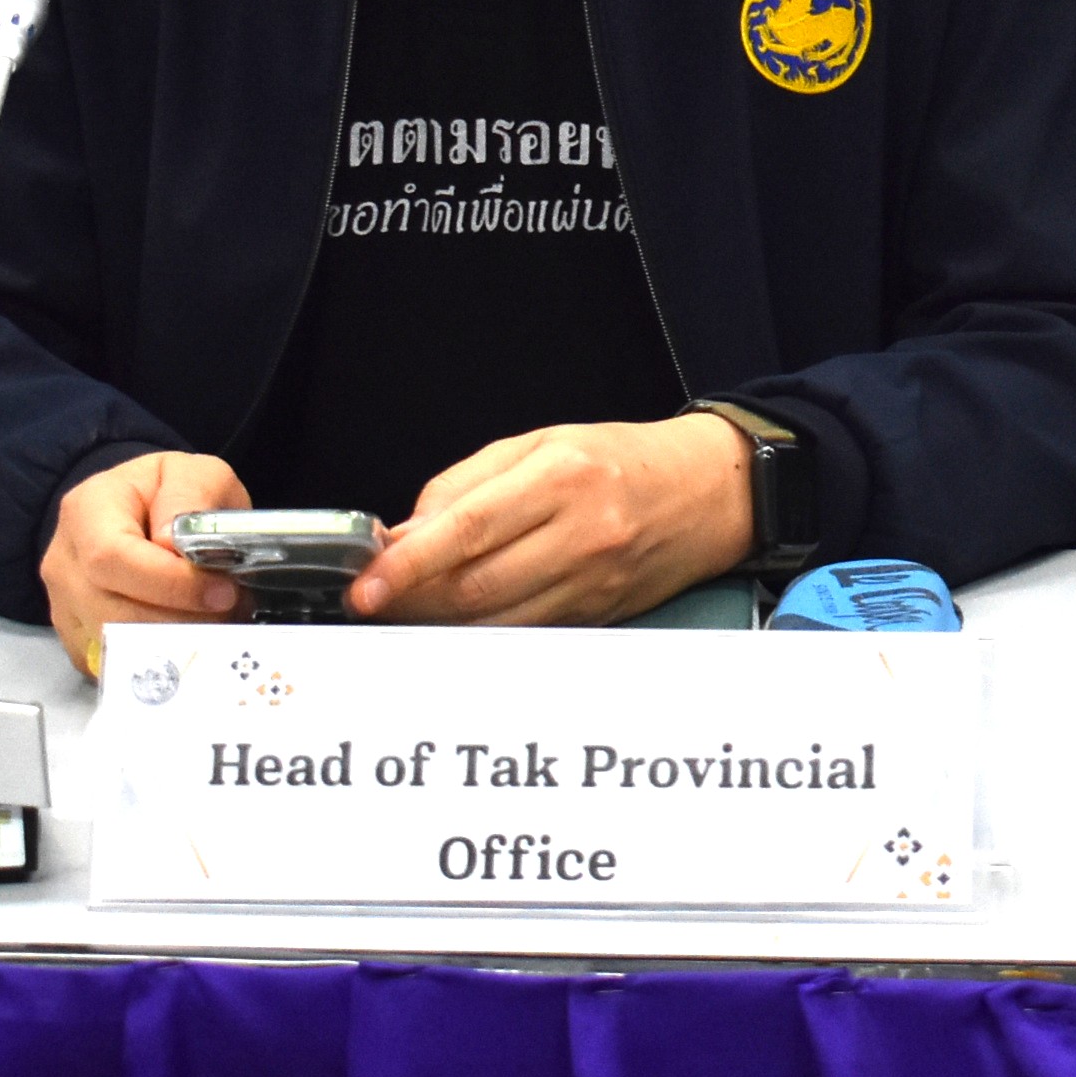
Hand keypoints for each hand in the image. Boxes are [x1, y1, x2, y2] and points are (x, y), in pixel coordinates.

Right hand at [41, 450, 247, 673]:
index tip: (222, 591)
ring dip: (173, 645)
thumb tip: (170, 542)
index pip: (111, 558)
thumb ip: (190, 495)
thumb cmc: (168, 493)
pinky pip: (112, 666)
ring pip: (111, 646)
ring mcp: (64, 606)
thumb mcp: (193, 472)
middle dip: (179, 621)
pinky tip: (190, 642)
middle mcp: (63, 561)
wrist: (139, 511)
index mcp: (86, 510)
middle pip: (110, 612)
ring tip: (216, 627)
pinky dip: (156, 663)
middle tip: (228, 615)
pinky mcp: (76, 641)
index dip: (168, 584)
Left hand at [354, 412, 755, 624]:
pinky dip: (480, 631)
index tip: (366, 586)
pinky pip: (523, 634)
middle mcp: (581, 535)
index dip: (408, 565)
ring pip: (494, 624)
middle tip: (373, 598)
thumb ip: (465, 484)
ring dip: (439, 623)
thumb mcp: (542, 442)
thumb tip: (404, 533)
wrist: (710, 491)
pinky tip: (457, 617)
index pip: (467, 530)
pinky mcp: (598, 617)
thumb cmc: (622, 459)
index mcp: (561, 476)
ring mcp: (592, 584)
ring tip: (407, 608)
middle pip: (474, 588)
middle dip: (412, 600)